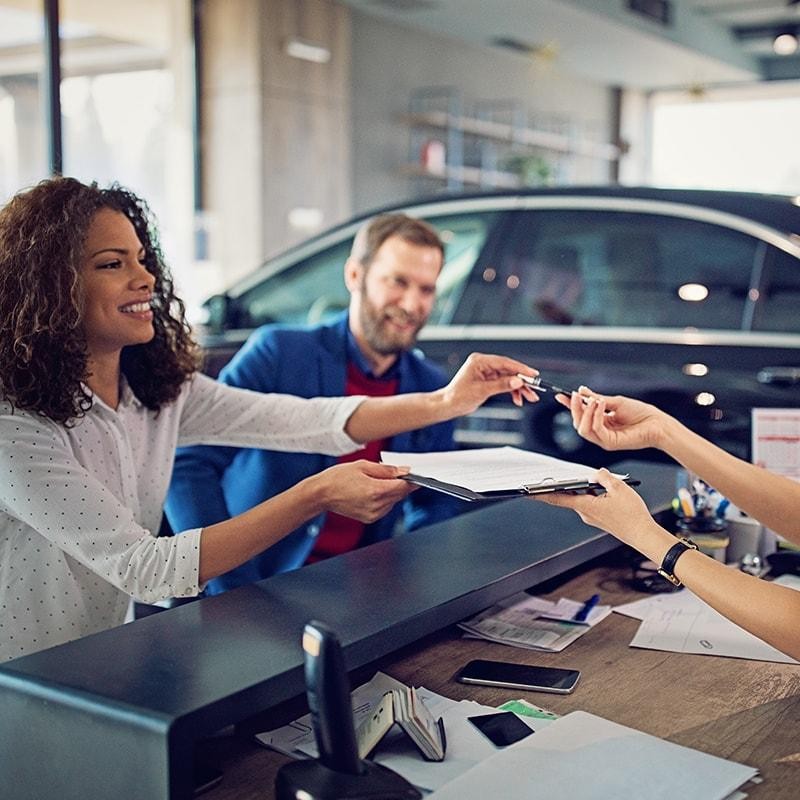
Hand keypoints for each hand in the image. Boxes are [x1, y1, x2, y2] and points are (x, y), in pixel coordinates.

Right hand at [315, 460, 414, 522]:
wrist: (321, 494)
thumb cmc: (338, 478)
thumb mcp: (363, 466)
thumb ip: (386, 469)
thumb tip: (404, 470)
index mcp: (375, 491)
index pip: (403, 486)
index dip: (411, 479)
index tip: (415, 474)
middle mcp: (376, 505)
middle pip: (400, 494)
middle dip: (401, 484)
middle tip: (396, 473)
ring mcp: (373, 514)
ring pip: (394, 501)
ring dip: (392, 491)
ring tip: (377, 481)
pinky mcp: (370, 518)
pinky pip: (385, 507)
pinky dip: (384, 499)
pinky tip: (373, 491)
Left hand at [441, 353, 539, 414]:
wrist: (449, 405)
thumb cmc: (458, 396)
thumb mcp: (481, 391)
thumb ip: (501, 386)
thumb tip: (517, 382)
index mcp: (479, 361)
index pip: (504, 362)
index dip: (520, 368)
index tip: (533, 374)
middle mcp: (484, 364)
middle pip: (509, 370)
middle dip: (522, 381)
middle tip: (535, 389)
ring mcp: (486, 372)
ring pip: (509, 378)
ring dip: (519, 388)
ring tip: (530, 397)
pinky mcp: (488, 380)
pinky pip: (504, 383)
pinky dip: (512, 391)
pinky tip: (518, 399)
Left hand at [536, 468, 655, 547]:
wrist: (643, 534)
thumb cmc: (632, 515)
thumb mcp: (619, 488)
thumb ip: (604, 477)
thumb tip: (596, 473)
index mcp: (585, 505)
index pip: (557, 497)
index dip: (541, 494)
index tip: (528, 492)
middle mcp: (585, 513)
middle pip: (569, 495)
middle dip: (563, 485)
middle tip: (552, 476)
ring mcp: (591, 517)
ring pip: (581, 498)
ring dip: (582, 488)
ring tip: (592, 478)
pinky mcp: (599, 519)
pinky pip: (590, 503)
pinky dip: (592, 495)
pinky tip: (603, 490)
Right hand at [555, 387, 667, 451]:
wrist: (658, 424)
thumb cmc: (642, 414)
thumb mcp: (616, 402)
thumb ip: (597, 399)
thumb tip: (583, 391)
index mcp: (601, 422)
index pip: (581, 415)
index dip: (570, 406)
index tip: (562, 396)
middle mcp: (601, 431)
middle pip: (578, 423)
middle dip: (575, 408)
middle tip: (576, 395)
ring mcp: (604, 439)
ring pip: (583, 429)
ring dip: (584, 412)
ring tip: (593, 400)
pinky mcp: (610, 443)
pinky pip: (596, 430)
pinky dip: (595, 416)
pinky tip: (601, 405)